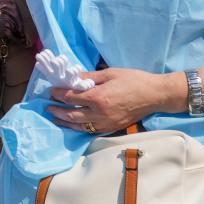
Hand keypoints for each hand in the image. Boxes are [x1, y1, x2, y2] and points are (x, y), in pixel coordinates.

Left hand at [46, 68, 182, 134]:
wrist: (155, 95)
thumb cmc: (134, 80)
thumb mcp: (109, 73)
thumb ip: (89, 77)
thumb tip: (74, 78)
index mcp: (98, 97)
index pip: (71, 98)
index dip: (59, 94)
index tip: (52, 91)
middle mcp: (100, 113)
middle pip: (72, 115)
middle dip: (57, 111)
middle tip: (48, 107)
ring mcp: (106, 123)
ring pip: (80, 126)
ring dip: (65, 123)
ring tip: (56, 118)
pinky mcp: (112, 127)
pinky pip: (91, 130)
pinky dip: (80, 128)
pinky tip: (74, 125)